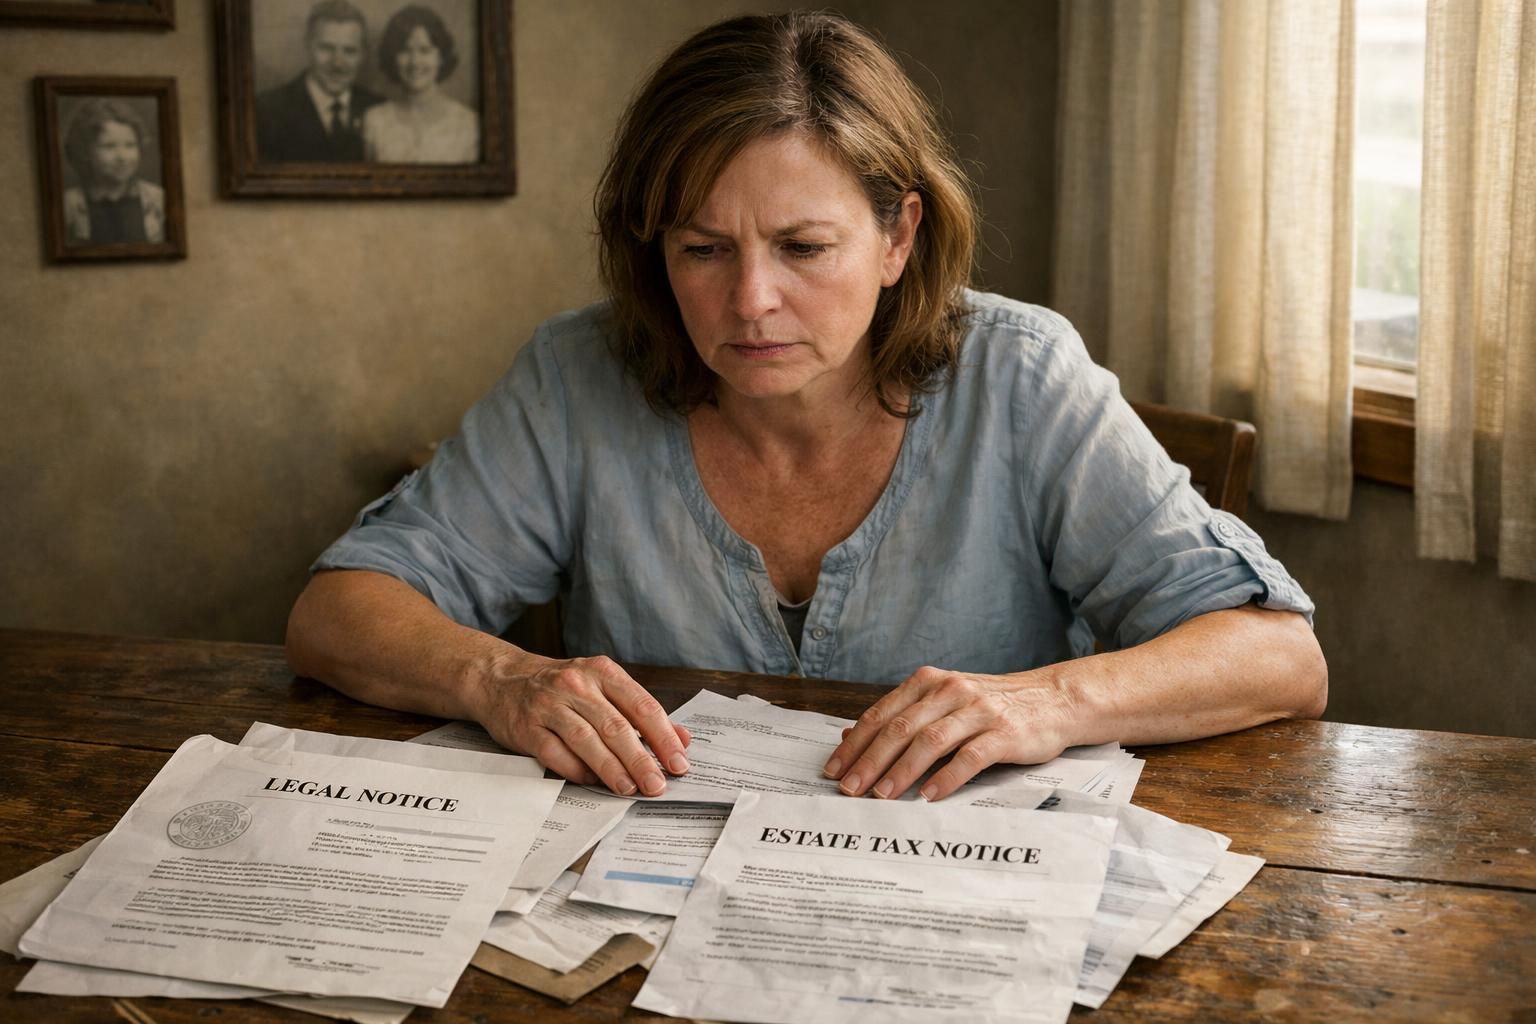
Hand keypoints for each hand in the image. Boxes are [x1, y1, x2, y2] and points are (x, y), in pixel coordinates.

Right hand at [472, 651, 690, 796]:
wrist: (502, 678)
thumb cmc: (561, 686)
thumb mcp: (602, 686)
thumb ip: (640, 711)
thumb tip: (682, 739)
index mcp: (602, 671)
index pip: (641, 705)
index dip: (663, 736)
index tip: (679, 762)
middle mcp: (576, 685)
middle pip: (617, 727)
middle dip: (641, 760)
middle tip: (659, 784)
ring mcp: (549, 706)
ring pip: (588, 741)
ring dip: (612, 769)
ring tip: (631, 788)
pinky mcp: (527, 728)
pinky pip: (556, 754)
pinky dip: (578, 770)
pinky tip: (594, 782)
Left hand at [822, 666, 1076, 801]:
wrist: (1053, 699)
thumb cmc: (992, 706)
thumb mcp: (945, 702)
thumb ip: (904, 716)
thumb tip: (852, 736)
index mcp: (930, 682)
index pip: (882, 714)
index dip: (855, 744)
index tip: (834, 769)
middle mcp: (951, 691)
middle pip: (900, 728)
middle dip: (870, 761)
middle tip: (849, 789)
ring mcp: (978, 711)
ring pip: (930, 741)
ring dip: (902, 771)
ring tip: (882, 796)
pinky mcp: (1004, 733)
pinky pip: (970, 757)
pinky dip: (946, 777)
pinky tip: (928, 796)